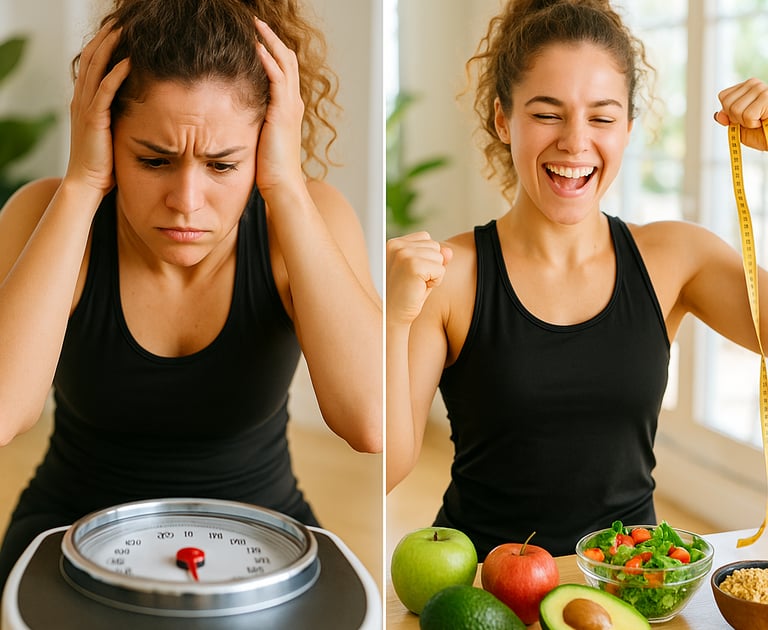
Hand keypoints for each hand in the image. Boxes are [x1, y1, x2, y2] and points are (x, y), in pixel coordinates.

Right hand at [65, 21, 129, 196]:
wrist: (88, 184)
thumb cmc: (104, 163)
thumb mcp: (111, 133)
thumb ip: (118, 116)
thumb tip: (139, 107)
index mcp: (84, 101)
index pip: (91, 64)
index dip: (103, 45)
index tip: (119, 32)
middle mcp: (81, 99)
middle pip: (91, 58)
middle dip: (106, 38)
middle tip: (122, 22)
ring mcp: (85, 108)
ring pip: (95, 68)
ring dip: (110, 47)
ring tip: (124, 31)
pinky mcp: (93, 119)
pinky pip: (104, 90)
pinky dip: (116, 73)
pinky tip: (129, 61)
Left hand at [254, 19, 304, 198]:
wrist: (282, 185)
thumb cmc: (269, 170)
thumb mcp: (260, 138)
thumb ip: (253, 122)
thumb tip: (233, 114)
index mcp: (288, 109)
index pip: (283, 71)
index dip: (272, 51)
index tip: (256, 37)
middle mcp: (292, 103)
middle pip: (287, 60)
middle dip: (272, 39)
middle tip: (256, 22)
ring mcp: (290, 106)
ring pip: (284, 62)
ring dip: (270, 41)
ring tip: (256, 25)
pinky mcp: (283, 112)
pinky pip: (277, 78)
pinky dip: (268, 60)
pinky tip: (256, 47)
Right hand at [386, 232, 452, 326]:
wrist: (392, 316)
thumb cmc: (407, 295)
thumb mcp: (423, 272)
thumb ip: (436, 257)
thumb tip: (449, 251)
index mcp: (394, 243)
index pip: (427, 238)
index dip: (426, 259)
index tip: (411, 274)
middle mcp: (397, 245)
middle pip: (435, 246)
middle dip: (431, 266)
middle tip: (414, 281)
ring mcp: (404, 254)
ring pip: (439, 257)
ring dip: (433, 274)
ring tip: (416, 285)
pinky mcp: (413, 265)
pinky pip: (440, 269)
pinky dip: (435, 282)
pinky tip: (419, 289)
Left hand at [715, 78, 767, 150]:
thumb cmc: (761, 132)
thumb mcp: (739, 126)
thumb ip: (728, 118)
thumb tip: (718, 115)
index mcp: (746, 87)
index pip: (723, 96)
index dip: (729, 112)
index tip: (743, 116)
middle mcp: (754, 84)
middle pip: (727, 103)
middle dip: (736, 118)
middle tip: (752, 120)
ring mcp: (761, 89)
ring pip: (736, 109)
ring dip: (745, 122)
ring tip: (758, 120)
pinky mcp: (767, 97)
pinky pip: (748, 115)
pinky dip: (753, 123)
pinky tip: (763, 120)